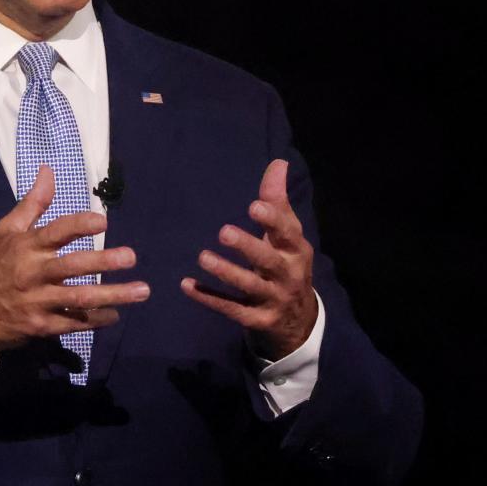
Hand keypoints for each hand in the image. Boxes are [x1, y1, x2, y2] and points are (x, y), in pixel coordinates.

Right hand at [0, 165, 150, 360]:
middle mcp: (33, 273)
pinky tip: (116, 314)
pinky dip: (97, 320)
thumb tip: (48, 170)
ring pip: (80, 298)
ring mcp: (38, 302)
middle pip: (72, 266)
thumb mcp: (6, 230)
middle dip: (103, 261)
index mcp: (26, 246)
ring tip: (141, 290)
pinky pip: (74, 323)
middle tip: (131, 256)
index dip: (79, 225)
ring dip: (113, 295)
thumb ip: (32, 203)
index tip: (104, 221)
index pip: (55, 232)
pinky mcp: (41, 326)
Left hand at [180, 159, 317, 360]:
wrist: (299, 322)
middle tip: (223, 231)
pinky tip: (187, 285)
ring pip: (249, 285)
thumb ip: (277, 200)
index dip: (272, 220)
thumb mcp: (287, 235)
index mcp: (296, 250)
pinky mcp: (257, 320)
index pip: (287, 233)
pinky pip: (232, 309)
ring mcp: (273, 299)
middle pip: (268, 260)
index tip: (254, 206)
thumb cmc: (286, 264)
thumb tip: (278, 163)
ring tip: (203, 257)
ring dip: (226, 272)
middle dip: (248, 246)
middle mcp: (287, 275)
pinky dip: (209, 298)